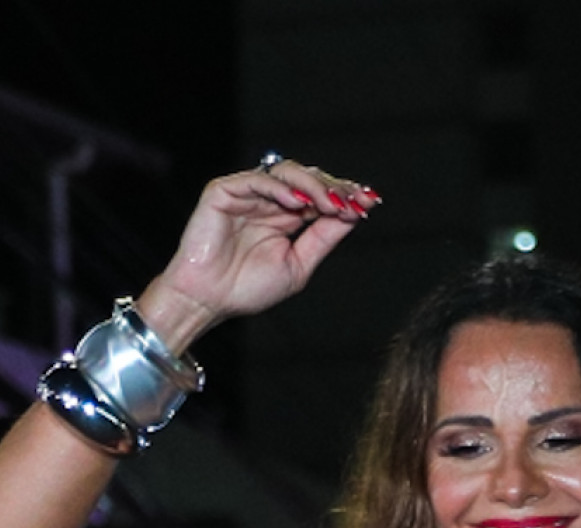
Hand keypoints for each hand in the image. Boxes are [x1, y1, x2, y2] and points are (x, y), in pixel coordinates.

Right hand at [140, 161, 378, 347]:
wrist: (208, 301)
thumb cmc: (247, 288)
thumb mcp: (299, 265)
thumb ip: (323, 238)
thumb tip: (353, 214)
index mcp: (287, 217)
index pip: (321, 196)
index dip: (345, 195)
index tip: (371, 202)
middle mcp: (270, 200)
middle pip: (309, 178)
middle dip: (334, 188)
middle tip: (354, 202)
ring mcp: (248, 192)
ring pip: (287, 172)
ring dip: (313, 185)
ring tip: (331, 203)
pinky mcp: (225, 190)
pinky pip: (258, 179)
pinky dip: (280, 188)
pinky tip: (299, 204)